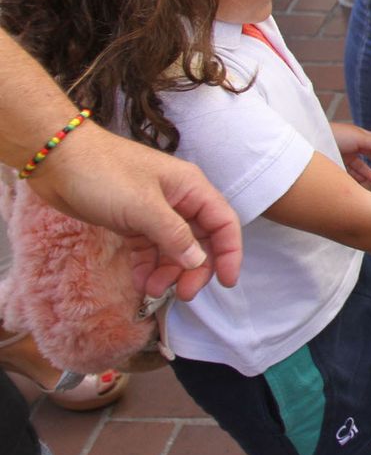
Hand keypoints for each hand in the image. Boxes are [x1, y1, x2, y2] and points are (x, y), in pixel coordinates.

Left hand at [28, 122, 242, 300]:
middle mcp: (178, 200)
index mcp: (191, 188)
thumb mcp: (142, 207)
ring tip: (151, 290)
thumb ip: (175, 236)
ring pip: (174, 248)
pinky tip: (139, 281)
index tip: (225, 282)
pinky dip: (147, 266)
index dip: (230, 253)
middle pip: (200, 240)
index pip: (223, 223)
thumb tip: (199, 262)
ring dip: (168, 271)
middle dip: (194, 269)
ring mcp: (154, 211)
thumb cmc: (104, 175)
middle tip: (181, 294)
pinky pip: (149, 248)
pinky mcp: (132, 220)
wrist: (56, 160)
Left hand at [330, 122, 370, 187]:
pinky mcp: (335, 165)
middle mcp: (351, 145)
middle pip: (369, 154)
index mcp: (358, 135)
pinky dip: (358, 178)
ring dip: (370, 174)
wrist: (312, 142)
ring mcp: (343, 155)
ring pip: (360, 166)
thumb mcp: (359, 137)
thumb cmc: (336, 136)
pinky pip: (349, 173)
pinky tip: (364, 181)